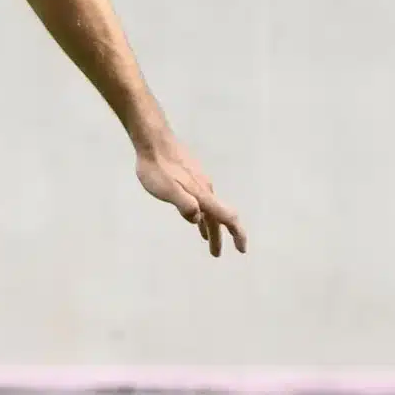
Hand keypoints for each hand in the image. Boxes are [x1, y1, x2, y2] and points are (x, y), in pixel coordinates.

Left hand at [136, 140, 246, 256]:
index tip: (242, 250)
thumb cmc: (156, 166)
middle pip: (217, 216)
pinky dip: (201, 212)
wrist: (152, 140)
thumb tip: (197, 220)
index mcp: (202, 194)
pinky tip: (195, 214)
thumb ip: (184, 204)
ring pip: (208, 208)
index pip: (225, 217)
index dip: (236, 234)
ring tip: (206, 239)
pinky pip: (201, 200)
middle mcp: (205, 189)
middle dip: (219, 236)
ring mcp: (199, 182)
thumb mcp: (167, 190)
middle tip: (216, 254)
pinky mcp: (191, 177)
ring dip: (209, 225)